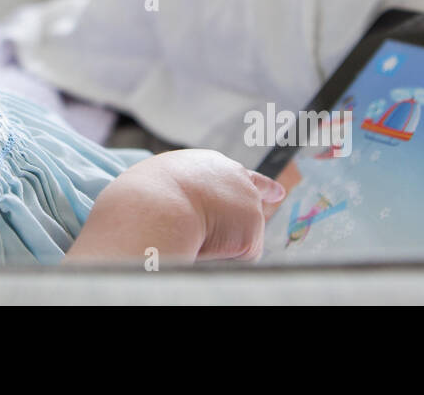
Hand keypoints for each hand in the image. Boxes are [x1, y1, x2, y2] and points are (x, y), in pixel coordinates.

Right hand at [125, 149, 284, 262]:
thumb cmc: (146, 196)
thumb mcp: (161, 182)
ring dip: (220, 243)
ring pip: (238, 234)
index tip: (277, 192)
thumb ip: (184, 192)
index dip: (260, 185)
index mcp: (207, 165)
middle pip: (252, 200)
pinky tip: (204, 247)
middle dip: (252, 215)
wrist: (155, 206)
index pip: (238, 175)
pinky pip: (240, 256)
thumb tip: (191, 220)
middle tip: (266, 210)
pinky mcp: (252, 227)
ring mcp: (247, 201)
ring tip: (191, 234)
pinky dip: (224, 258)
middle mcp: (233, 176)